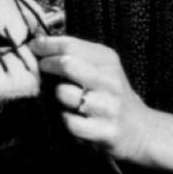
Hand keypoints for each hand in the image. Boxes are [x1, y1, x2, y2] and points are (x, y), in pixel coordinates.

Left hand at [31, 35, 156, 164]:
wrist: (139, 129)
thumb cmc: (109, 94)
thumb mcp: (100, 67)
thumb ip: (74, 54)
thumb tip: (37, 42)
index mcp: (108, 60)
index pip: (71, 45)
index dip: (46, 45)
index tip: (32, 47)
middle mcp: (110, 81)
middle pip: (67, 64)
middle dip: (47, 65)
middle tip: (42, 69)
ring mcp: (109, 107)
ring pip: (64, 93)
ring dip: (56, 97)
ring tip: (64, 98)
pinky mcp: (105, 131)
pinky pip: (69, 122)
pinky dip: (65, 119)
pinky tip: (73, 117)